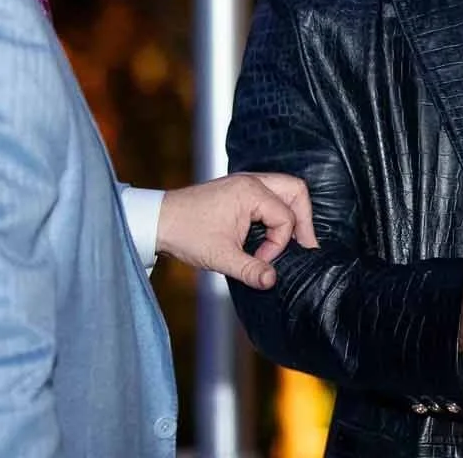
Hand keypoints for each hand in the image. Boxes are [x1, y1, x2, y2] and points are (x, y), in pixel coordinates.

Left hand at [157, 173, 319, 289]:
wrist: (158, 220)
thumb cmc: (186, 233)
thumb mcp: (220, 256)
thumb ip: (249, 270)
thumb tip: (272, 281)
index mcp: (250, 191)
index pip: (285, 217)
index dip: (278, 244)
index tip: (261, 262)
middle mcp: (251, 181)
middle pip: (296, 191)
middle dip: (304, 219)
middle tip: (304, 245)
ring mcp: (245, 182)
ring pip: (285, 190)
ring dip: (292, 214)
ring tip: (291, 241)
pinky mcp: (239, 189)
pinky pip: (271, 194)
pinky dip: (278, 212)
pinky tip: (272, 233)